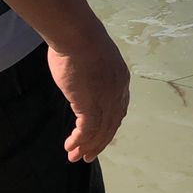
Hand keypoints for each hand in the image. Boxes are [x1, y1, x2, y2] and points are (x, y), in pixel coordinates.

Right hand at [47, 29, 129, 163]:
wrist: (77, 35)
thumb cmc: (80, 40)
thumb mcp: (94, 58)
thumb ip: (93, 72)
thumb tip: (83, 75)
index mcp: (121, 81)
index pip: (118, 110)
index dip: (108, 125)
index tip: (98, 135)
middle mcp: (117, 93)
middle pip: (111, 125)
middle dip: (99, 142)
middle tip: (87, 155)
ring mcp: (105, 100)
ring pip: (100, 132)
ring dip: (88, 146)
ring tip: (76, 156)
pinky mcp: (90, 104)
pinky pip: (87, 130)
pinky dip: (79, 141)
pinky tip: (71, 147)